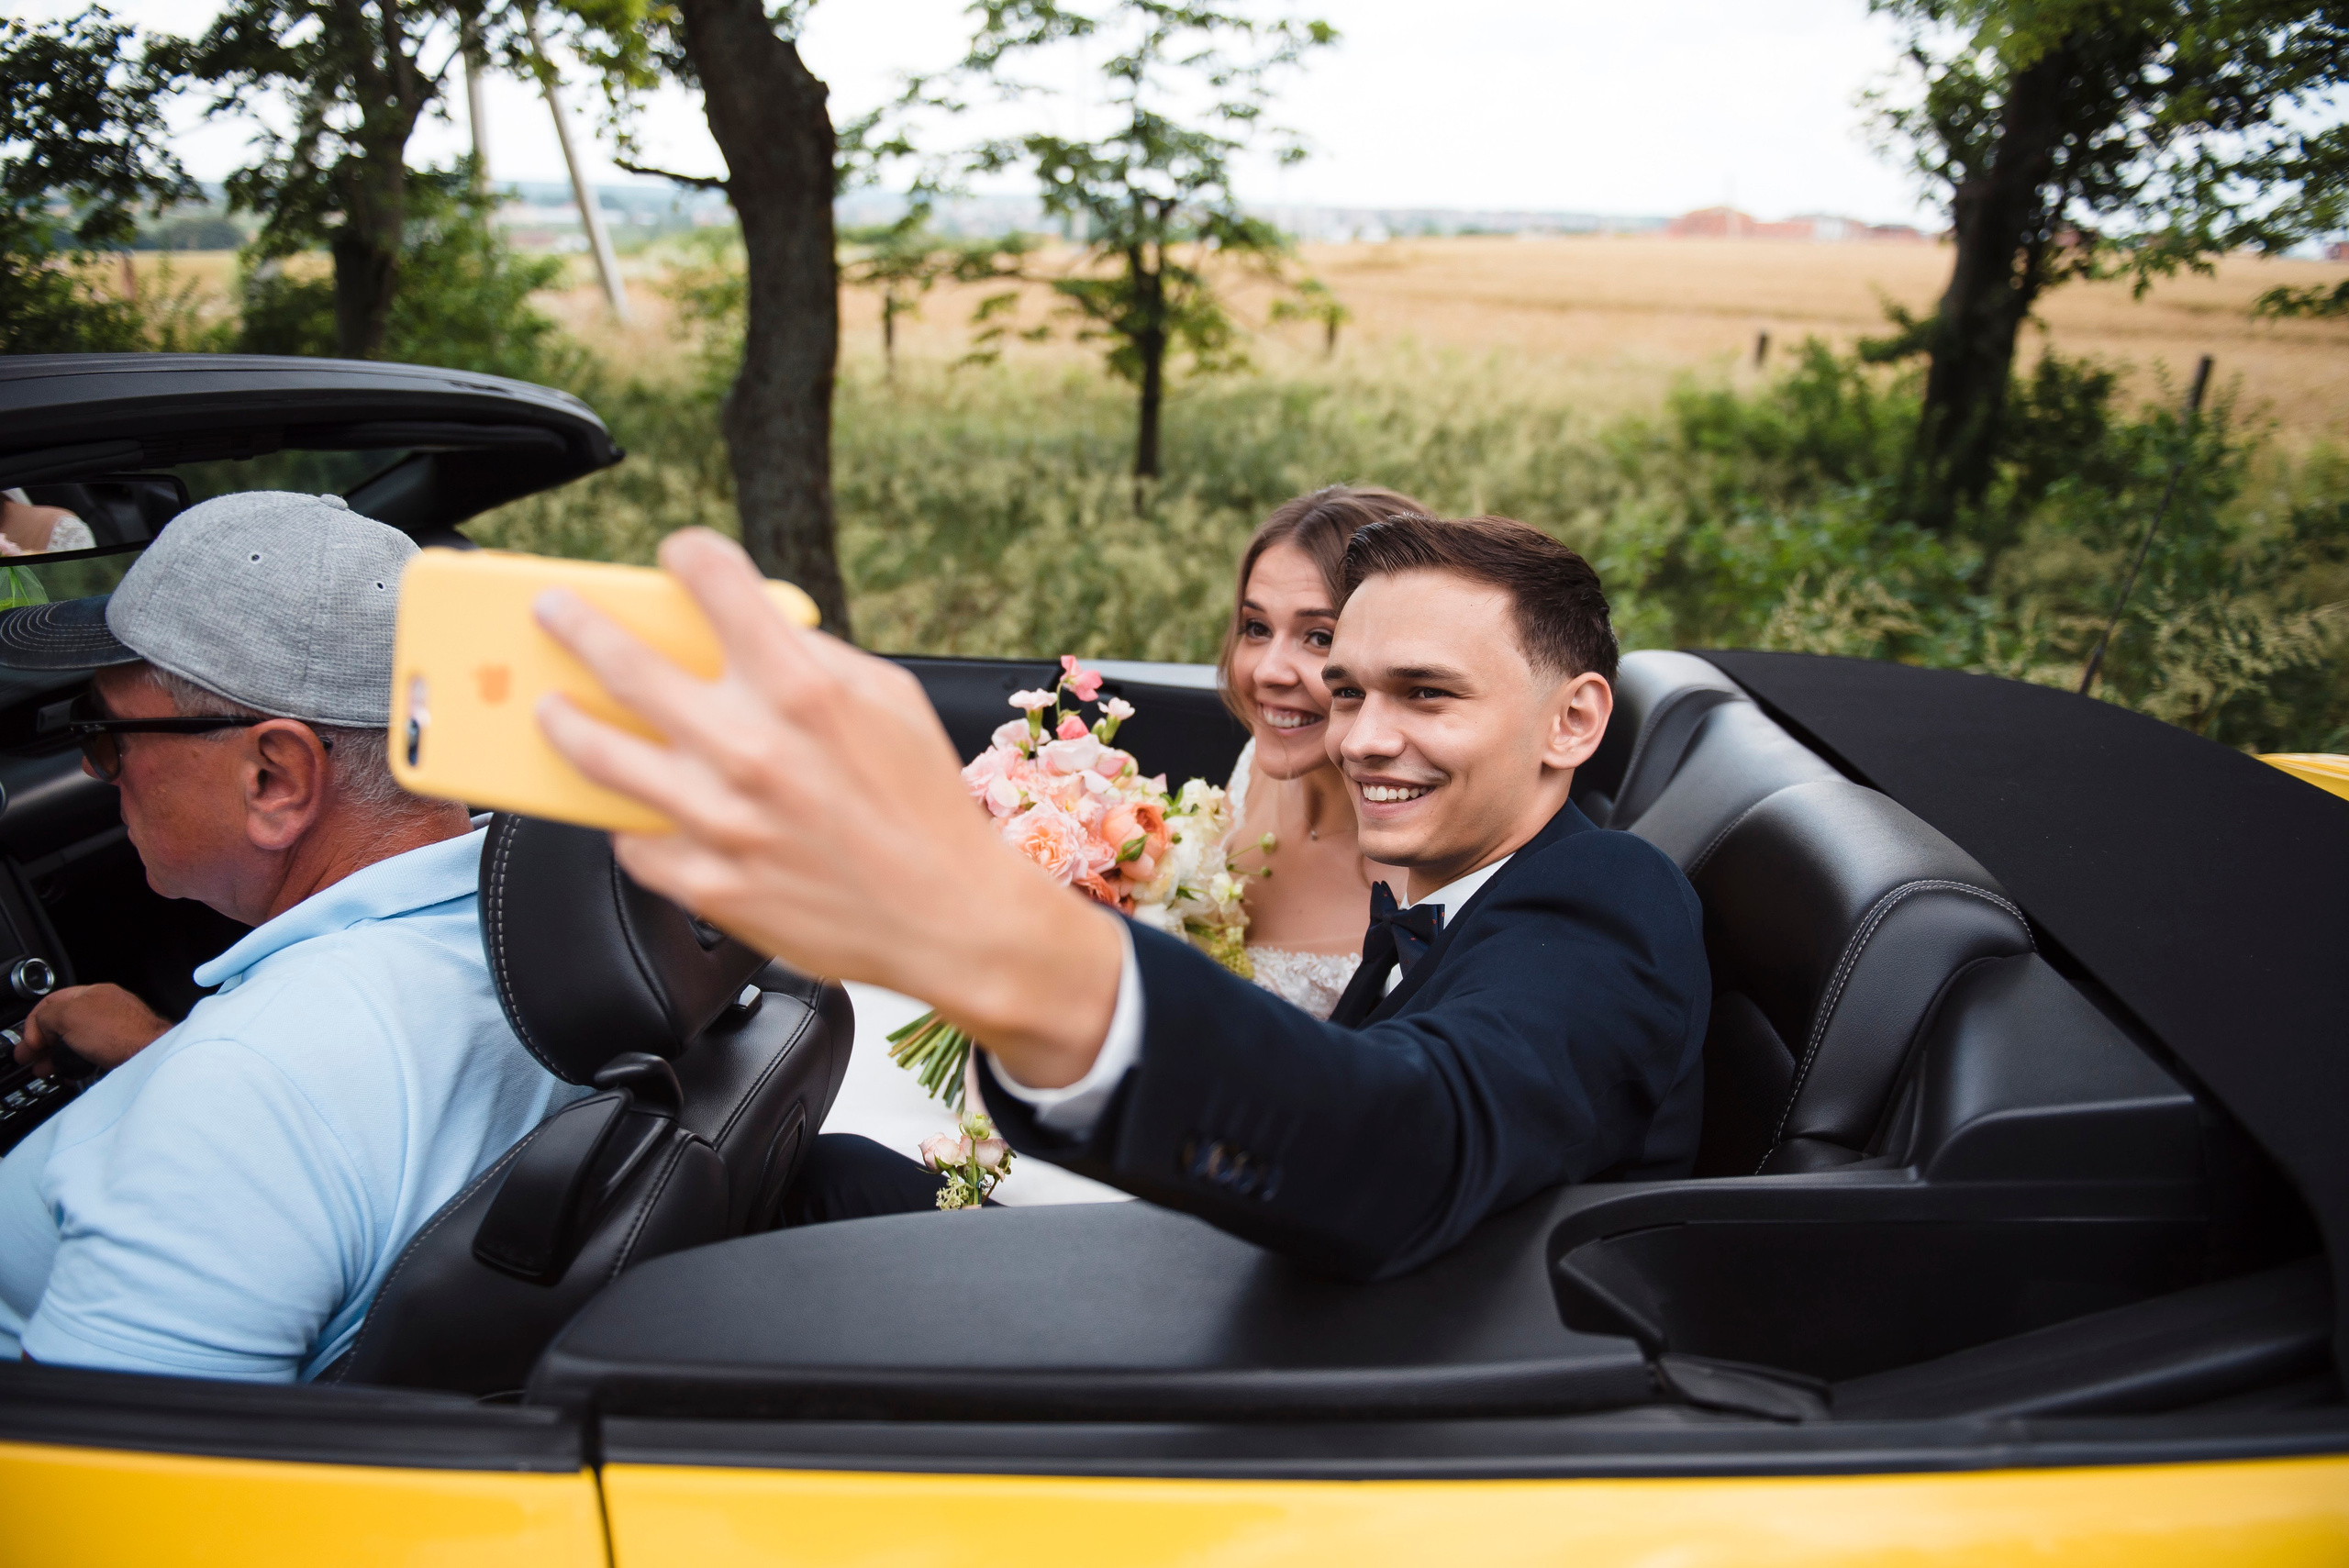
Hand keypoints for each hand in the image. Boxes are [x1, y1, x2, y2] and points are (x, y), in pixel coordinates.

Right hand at [15, 984, 171, 1074]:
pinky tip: (70, 1073)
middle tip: (32, 1058)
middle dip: (43, 1042)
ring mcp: (115, 1028)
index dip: (34, 1022)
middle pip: (63, 1022)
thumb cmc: (120, 1033)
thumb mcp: (70, 1016)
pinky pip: (91, 1054)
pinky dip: (76, 1062)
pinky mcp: (122, 1048)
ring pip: (76, 1040)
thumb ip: (48, 1016)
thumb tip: (41, 1028)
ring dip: (56, 1055)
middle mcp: (106, 1008)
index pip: (52, 1001)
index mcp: (93, 993)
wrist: (153, 1056)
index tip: (28, 1043)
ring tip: (46, 1070)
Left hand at [533, 528, 1121, 1088]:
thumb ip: (816, 657)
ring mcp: (720, 819)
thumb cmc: (926, 807)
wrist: (949, 918)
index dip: (686, 553)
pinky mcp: (707, 882)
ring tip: (552, 707)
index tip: (676, 555)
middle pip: (622, 661)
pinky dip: (631, 818)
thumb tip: (756, 628)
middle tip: (553, 612)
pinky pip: (634, 839)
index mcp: (802, 689)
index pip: (715, 581)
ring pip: (597, 753)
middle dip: (574, 623)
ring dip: (562, 720)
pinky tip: (638, 806)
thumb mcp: (891, 701)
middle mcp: (751, 748)